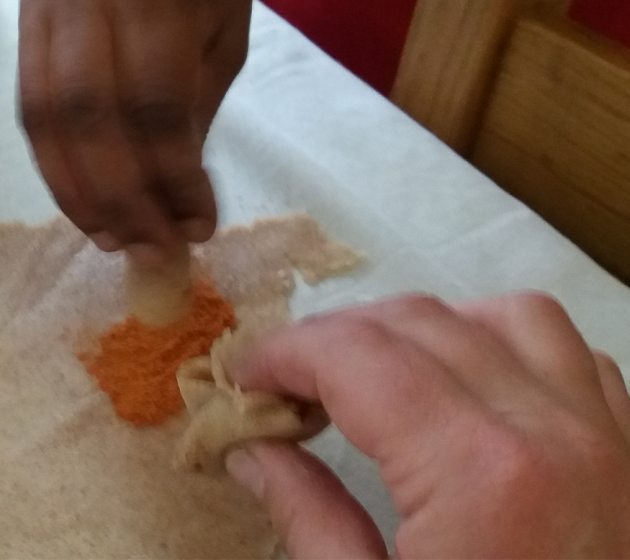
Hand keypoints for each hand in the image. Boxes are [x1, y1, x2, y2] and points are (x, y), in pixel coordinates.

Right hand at [18, 0, 252, 266]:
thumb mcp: (227, 35)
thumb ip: (195, 114)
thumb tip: (175, 205)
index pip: (155, 104)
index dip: (172, 179)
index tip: (195, 228)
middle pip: (86, 118)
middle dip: (118, 199)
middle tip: (148, 249)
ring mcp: (43, 0)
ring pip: (44, 119)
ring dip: (76, 193)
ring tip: (111, 238)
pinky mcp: (23, 17)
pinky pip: (29, 108)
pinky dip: (54, 164)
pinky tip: (82, 201)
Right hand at [225, 293, 629, 557]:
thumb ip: (306, 519)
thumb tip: (251, 448)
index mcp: (479, 476)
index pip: (356, 356)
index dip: (284, 354)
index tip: (243, 380)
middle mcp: (553, 434)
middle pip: (419, 323)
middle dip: (336, 339)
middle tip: (288, 387)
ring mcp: (611, 442)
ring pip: (508, 317)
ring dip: (427, 329)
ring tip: (377, 375)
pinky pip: (575, 358)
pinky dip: (508, 347)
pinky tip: (470, 388)